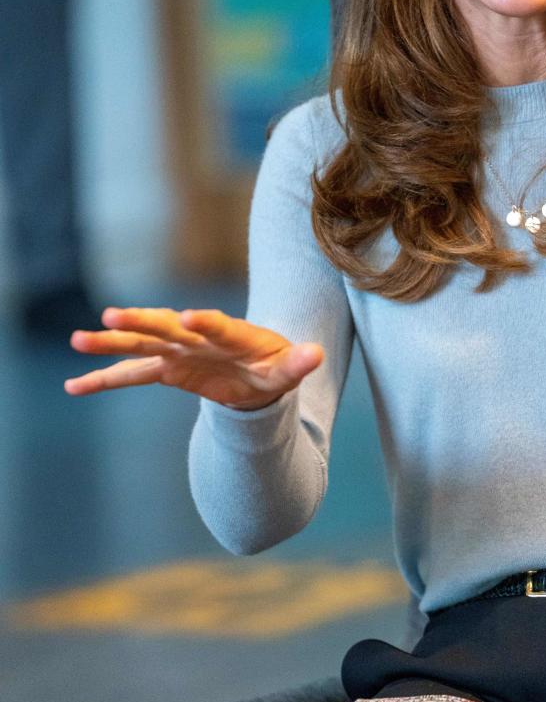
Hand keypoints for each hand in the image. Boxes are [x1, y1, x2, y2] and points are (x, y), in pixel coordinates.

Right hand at [64, 307, 324, 408]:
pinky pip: (130, 374)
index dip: (203, 321)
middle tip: (111, 316)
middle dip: (141, 322)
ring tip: (77, 340)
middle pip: (166, 326)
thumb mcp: (290, 369)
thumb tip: (317, 355)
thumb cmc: (274, 366)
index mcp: (232, 334)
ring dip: (110, 342)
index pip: (216, 324)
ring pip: (140, 343)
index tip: (186, 317)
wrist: (257, 371)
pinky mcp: (165, 368)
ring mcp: (177, 350)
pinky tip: (73, 385)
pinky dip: (104, 380)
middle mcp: (198, 336)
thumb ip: (299, 363)